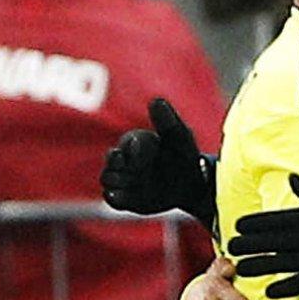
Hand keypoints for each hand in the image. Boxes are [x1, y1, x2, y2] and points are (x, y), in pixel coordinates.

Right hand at [101, 98, 214, 223]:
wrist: (191, 185)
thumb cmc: (184, 156)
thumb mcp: (180, 137)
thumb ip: (167, 121)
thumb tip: (156, 100)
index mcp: (135, 142)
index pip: (126, 143)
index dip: (134, 148)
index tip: (145, 150)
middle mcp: (125, 160)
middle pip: (111, 160)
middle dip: (119, 163)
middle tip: (134, 166)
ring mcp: (123, 179)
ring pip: (107, 178)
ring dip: (121, 181)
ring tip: (139, 182)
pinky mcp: (124, 198)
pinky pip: (111, 198)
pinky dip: (116, 197)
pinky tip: (125, 196)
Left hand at [228, 175, 298, 297]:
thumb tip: (291, 179)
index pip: (275, 220)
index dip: (254, 224)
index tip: (238, 226)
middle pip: (272, 241)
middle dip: (249, 244)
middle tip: (231, 248)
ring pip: (281, 262)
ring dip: (260, 266)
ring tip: (241, 268)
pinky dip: (285, 287)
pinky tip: (271, 291)